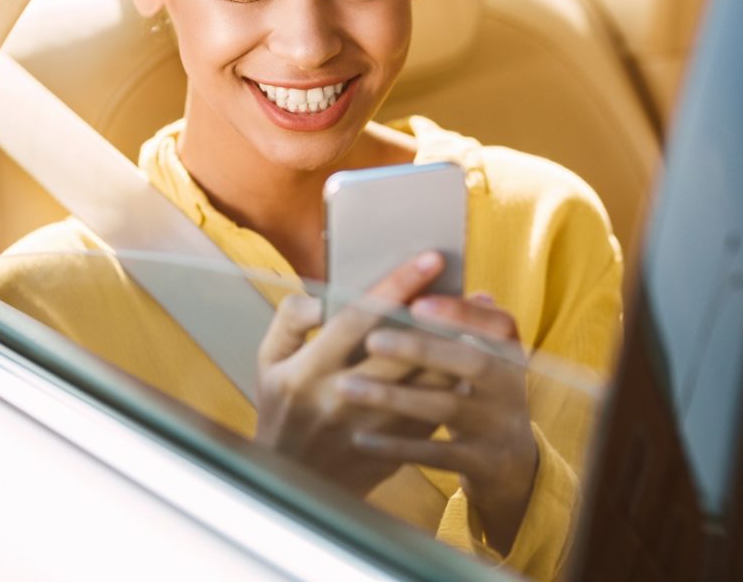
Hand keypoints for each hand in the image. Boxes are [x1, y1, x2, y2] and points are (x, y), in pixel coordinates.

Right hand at [253, 252, 447, 497]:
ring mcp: (372, 428)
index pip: (356, 319)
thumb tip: (325, 295)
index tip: (429, 260)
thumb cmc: (282, 409)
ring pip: (427, 382)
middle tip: (463, 285)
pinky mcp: (396, 445)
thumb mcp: (269, 361)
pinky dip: (454, 380)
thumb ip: (292, 319)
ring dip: (454, 348)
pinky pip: (435, 408)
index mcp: (308, 372)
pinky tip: (467, 355)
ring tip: (472, 318)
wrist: (294, 483)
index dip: (395, 286)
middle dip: (436, 314)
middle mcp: (341, 399)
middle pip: (402, 349)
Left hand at [339, 293, 539, 553]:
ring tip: (346, 387)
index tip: (418, 301)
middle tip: (373, 339)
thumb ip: (460, 326)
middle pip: (471, 362)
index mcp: (509, 352)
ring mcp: (496, 426)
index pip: (498, 323)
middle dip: (422, 349)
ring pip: (444, 409)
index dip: (461, 312)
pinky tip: (360, 438)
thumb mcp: (483, 358)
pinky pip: (434, 454)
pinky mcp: (480, 462)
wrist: (512, 463)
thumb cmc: (478, 393)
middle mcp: (509, 386)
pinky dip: (396, 446)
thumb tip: (417, 285)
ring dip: (395, 397)